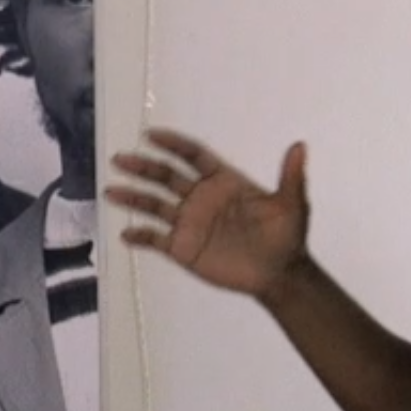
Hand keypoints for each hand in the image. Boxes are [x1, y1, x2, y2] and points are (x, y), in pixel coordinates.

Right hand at [105, 128, 310, 300]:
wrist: (279, 275)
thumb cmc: (286, 237)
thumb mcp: (292, 206)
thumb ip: (292, 177)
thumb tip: (300, 145)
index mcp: (222, 182)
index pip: (193, 156)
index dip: (173, 144)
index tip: (151, 135)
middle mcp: (200, 198)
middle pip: (166, 176)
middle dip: (143, 167)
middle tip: (120, 159)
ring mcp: (189, 223)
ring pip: (154, 205)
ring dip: (133, 197)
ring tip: (110, 191)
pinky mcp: (183, 248)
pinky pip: (155, 239)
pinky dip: (140, 236)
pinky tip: (126, 234)